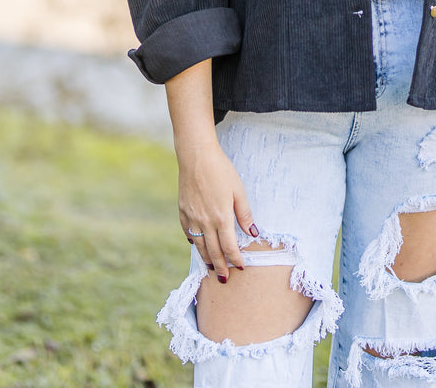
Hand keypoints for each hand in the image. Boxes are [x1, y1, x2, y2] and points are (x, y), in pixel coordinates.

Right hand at [178, 140, 258, 282]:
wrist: (196, 157)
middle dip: (220, 267)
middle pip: (213, 252)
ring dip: (206, 259)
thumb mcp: (238, 190)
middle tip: (224, 279)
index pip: (229, 247)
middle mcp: (205, 222)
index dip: (235, 259)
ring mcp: (191, 218)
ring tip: (212, 268)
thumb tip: (253, 233)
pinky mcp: (182, 213)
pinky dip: (194, 243)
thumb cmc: (221, 170)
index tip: (240, 267)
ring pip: (200, 246)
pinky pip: (189, 234)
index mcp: (221, 217)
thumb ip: (245, 214)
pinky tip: (199, 246)